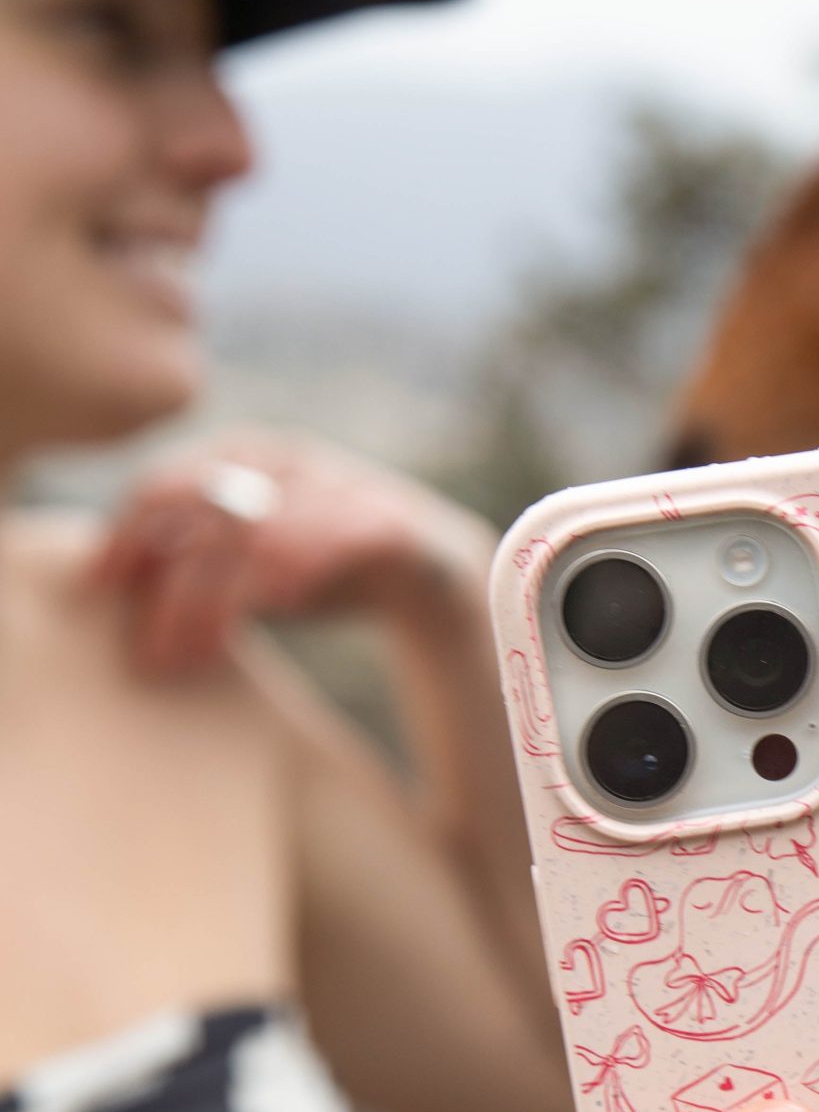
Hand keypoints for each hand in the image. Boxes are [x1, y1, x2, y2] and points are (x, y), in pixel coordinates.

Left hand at [90, 431, 492, 676]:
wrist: (431, 577)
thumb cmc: (322, 570)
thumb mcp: (246, 563)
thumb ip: (190, 558)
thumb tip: (108, 581)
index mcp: (244, 455)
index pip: (163, 483)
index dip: (123, 535)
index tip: (95, 589)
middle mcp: (286, 459)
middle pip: (203, 512)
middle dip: (168, 587)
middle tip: (148, 652)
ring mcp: (337, 485)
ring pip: (255, 536)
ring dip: (218, 603)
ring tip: (197, 656)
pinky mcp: (381, 521)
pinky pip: (322, 545)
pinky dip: (287, 579)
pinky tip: (266, 617)